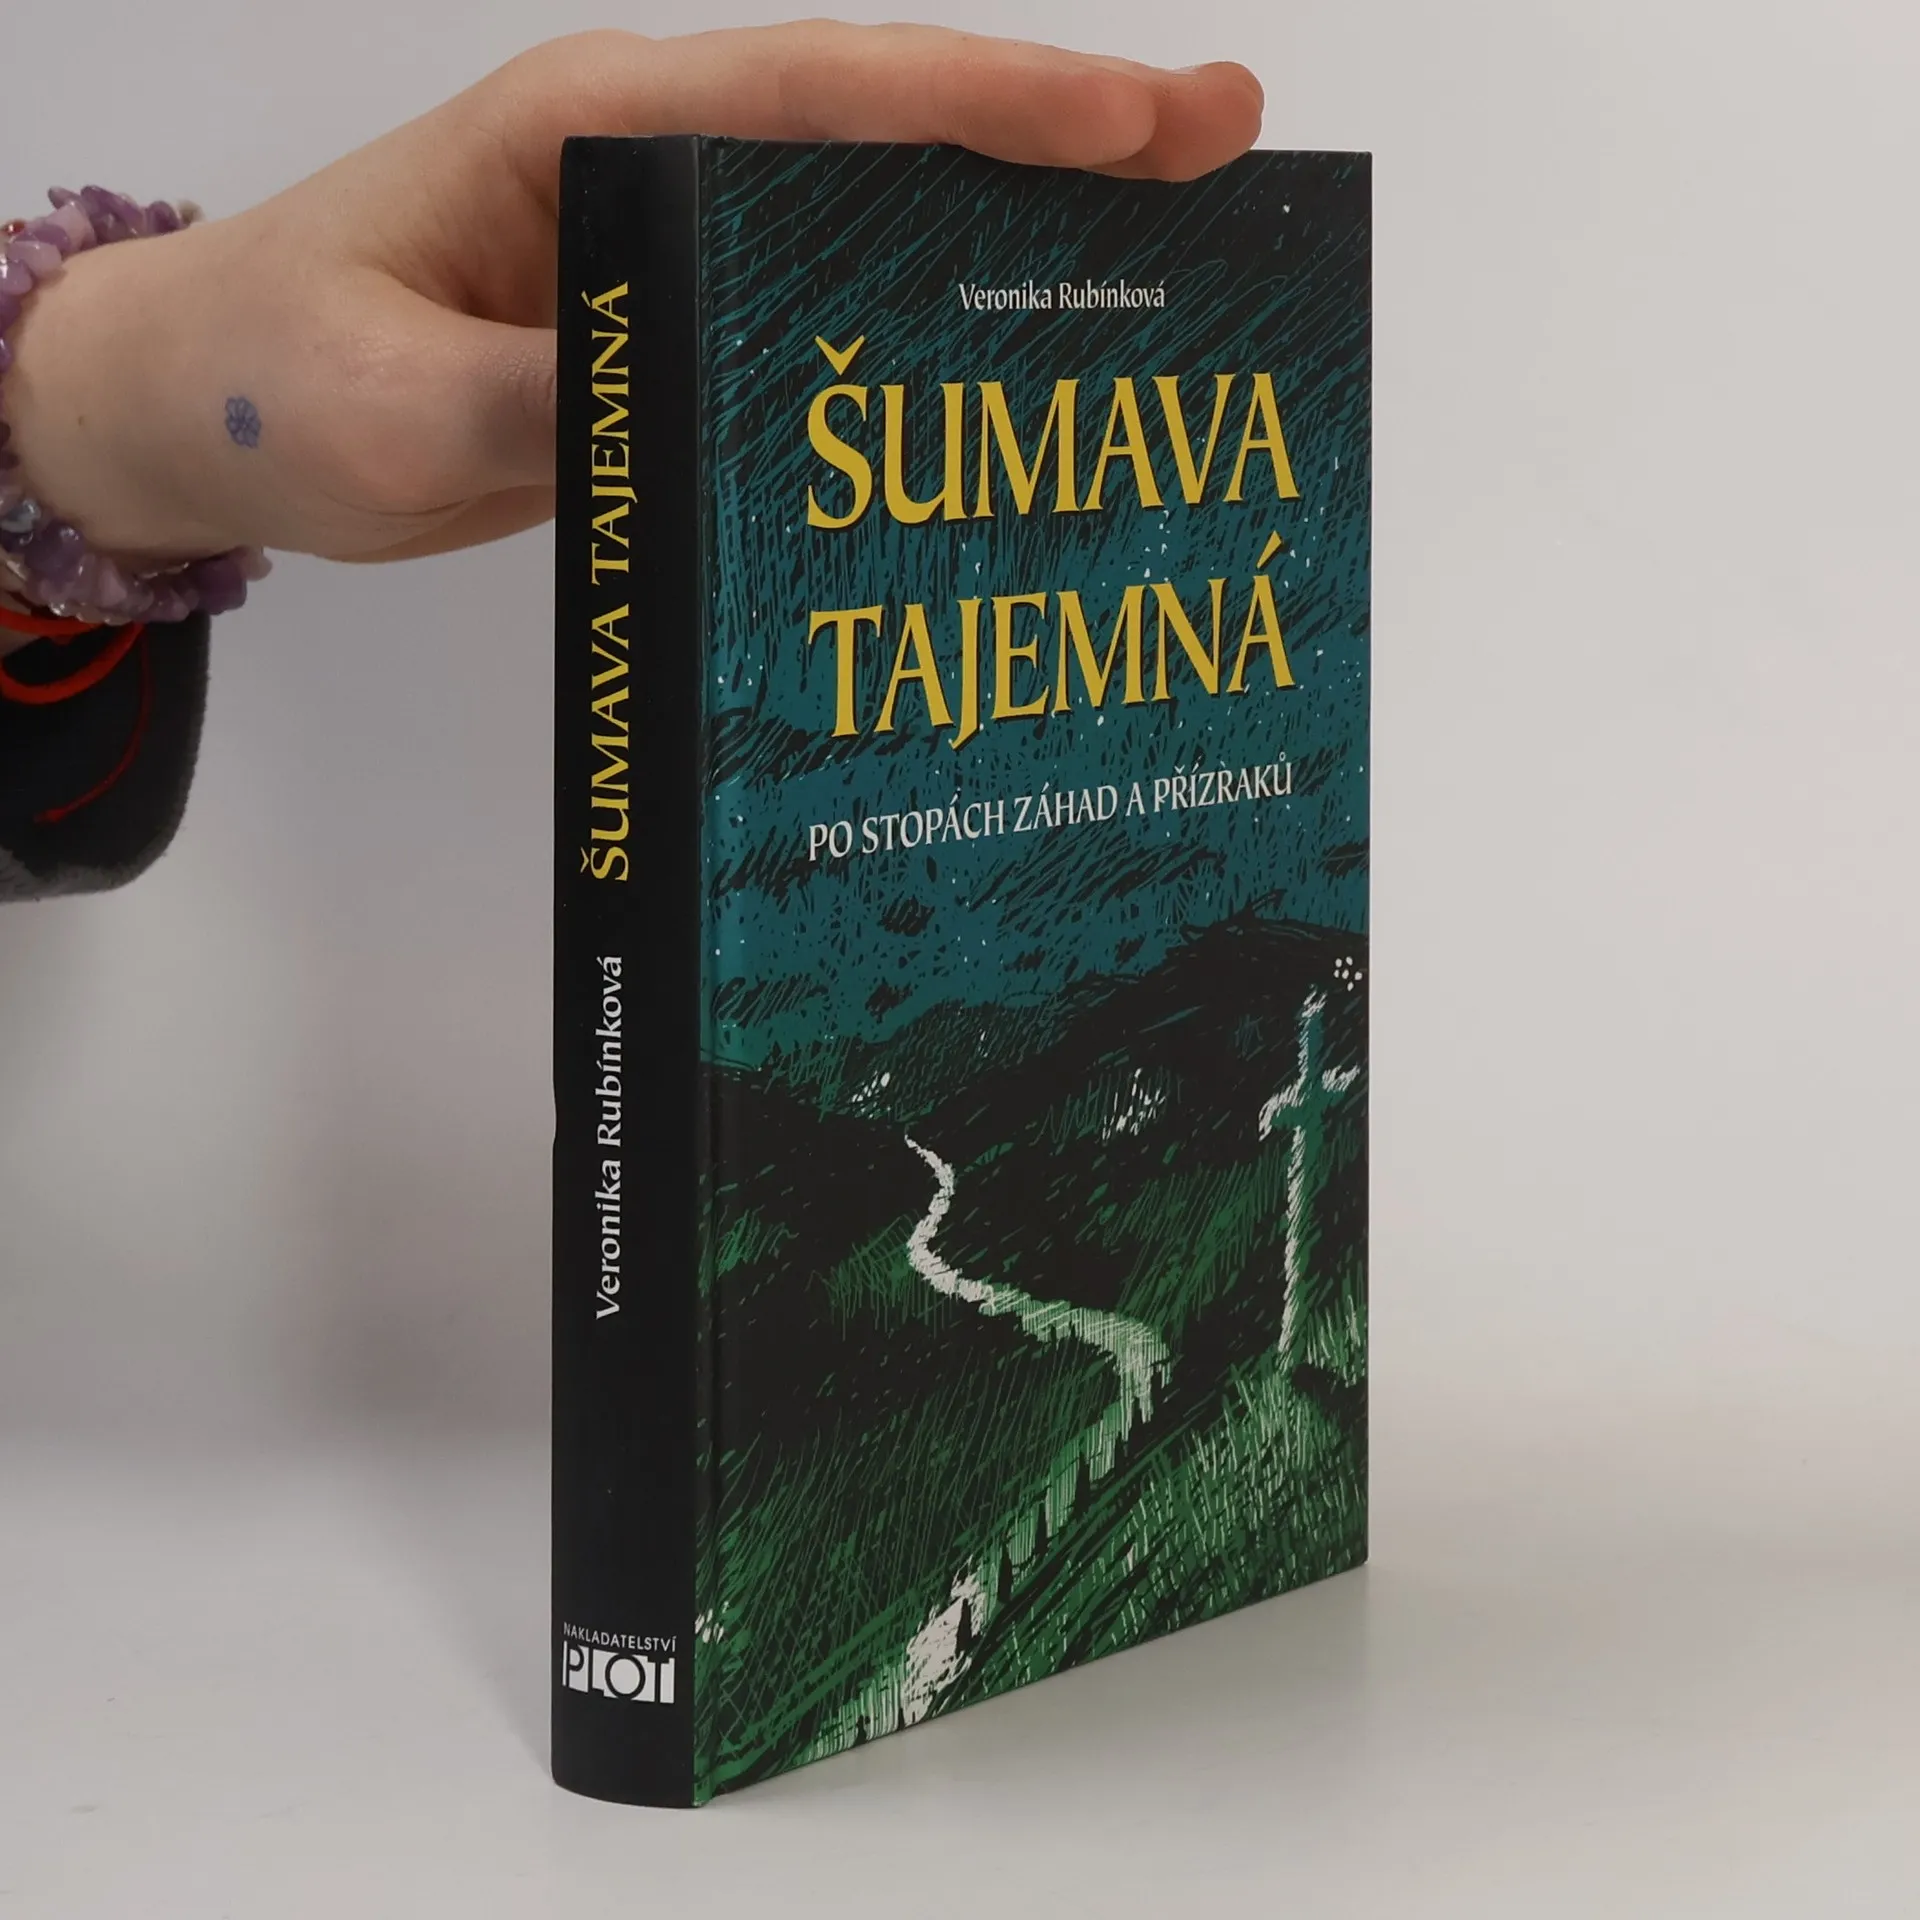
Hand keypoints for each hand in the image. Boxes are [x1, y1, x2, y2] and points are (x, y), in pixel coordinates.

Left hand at [1, 25, 1261, 571]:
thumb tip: (699, 419)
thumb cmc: (276, 376)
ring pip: (873, 229)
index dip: (995, 106)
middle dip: (1059, 146)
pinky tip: (1001, 389)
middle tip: (1225, 156)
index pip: (827, 96)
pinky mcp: (674, 344)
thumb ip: (548, 401)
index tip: (1146, 122)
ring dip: (1012, 245)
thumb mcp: (391, 404)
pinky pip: (824, 329)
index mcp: (599, 134)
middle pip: (889, 139)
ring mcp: (675, 260)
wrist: (214, 413)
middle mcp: (658, 176)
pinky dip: (923, 341)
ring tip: (1166, 264)